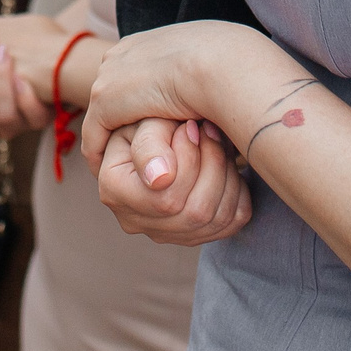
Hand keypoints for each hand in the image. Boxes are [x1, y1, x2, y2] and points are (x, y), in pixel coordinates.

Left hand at [80, 19, 282, 163]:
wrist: (224, 64)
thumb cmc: (236, 70)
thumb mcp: (218, 75)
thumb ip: (203, 88)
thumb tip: (214, 105)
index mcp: (149, 43)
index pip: (133, 74)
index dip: (139, 103)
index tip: (147, 126)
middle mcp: (124, 53)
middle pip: (113, 93)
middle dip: (120, 121)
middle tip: (131, 153)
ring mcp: (112, 75)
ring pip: (103, 118)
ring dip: (112, 143)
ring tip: (120, 168)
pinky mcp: (107, 99)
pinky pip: (95, 137)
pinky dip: (101, 156)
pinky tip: (109, 175)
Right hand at [97, 117, 250, 245]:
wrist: (161, 128)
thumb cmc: (149, 116)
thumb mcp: (143, 119)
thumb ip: (150, 145)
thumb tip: (161, 180)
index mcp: (113, 192)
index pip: (165, 198)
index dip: (188, 161)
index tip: (192, 126)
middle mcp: (134, 220)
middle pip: (194, 213)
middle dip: (212, 165)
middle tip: (210, 130)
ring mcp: (164, 233)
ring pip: (216, 219)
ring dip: (227, 174)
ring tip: (218, 143)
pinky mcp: (193, 233)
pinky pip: (231, 222)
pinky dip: (237, 190)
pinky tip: (225, 164)